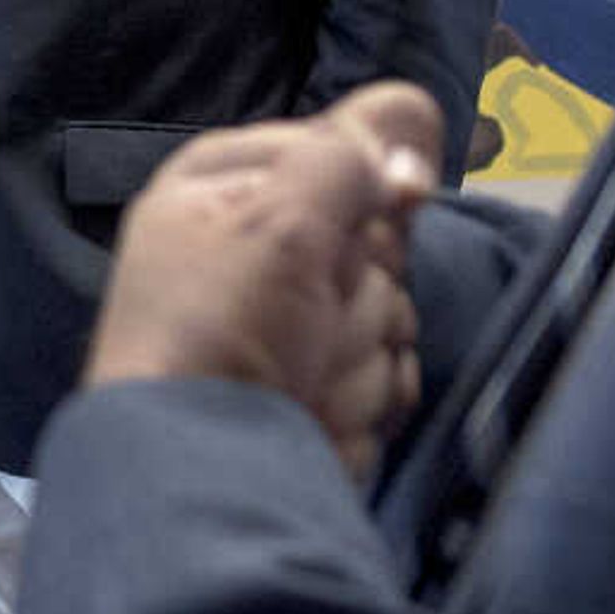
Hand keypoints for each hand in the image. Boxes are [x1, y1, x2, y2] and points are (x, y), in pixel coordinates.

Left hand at [87, 83, 439, 480]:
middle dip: (359, 284)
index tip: (354, 227)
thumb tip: (411, 143)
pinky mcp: (319, 388)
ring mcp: (289, 325)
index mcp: (219, 188)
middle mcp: (250, 248)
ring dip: (357, 348)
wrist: (203, 470)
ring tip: (301, 374)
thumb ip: (349, 158)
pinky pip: (385, 372)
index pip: (337, 155)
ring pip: (388, 309)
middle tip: (311, 314)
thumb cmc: (224, 325)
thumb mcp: (277, 217)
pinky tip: (317, 414)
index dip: (357, 193)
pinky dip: (361, 398)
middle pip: (372, 239)